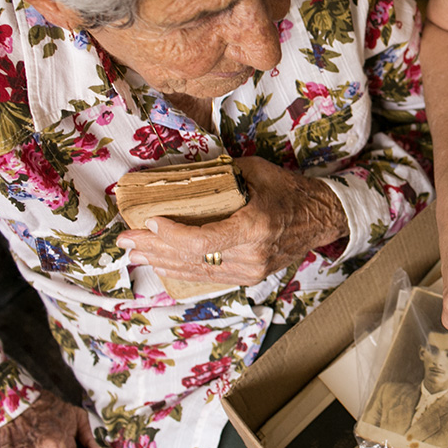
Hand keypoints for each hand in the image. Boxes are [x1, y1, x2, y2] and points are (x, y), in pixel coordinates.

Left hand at [117, 156, 348, 284]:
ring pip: (197, 271)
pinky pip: (209, 276)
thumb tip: (182, 171)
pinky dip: (182, 269)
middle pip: (192, 259)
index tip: (151, 222)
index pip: (203, 242)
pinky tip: (161, 263)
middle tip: (125, 239)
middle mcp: (252, 256)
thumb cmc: (290, 191)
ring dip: (162, 261)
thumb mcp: (257, 172)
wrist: (322, 217)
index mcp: (254, 229)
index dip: (172, 236)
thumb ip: (221, 174)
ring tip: (135, 252)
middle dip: (154, 249)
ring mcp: (251, 271)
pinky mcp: (249, 276)